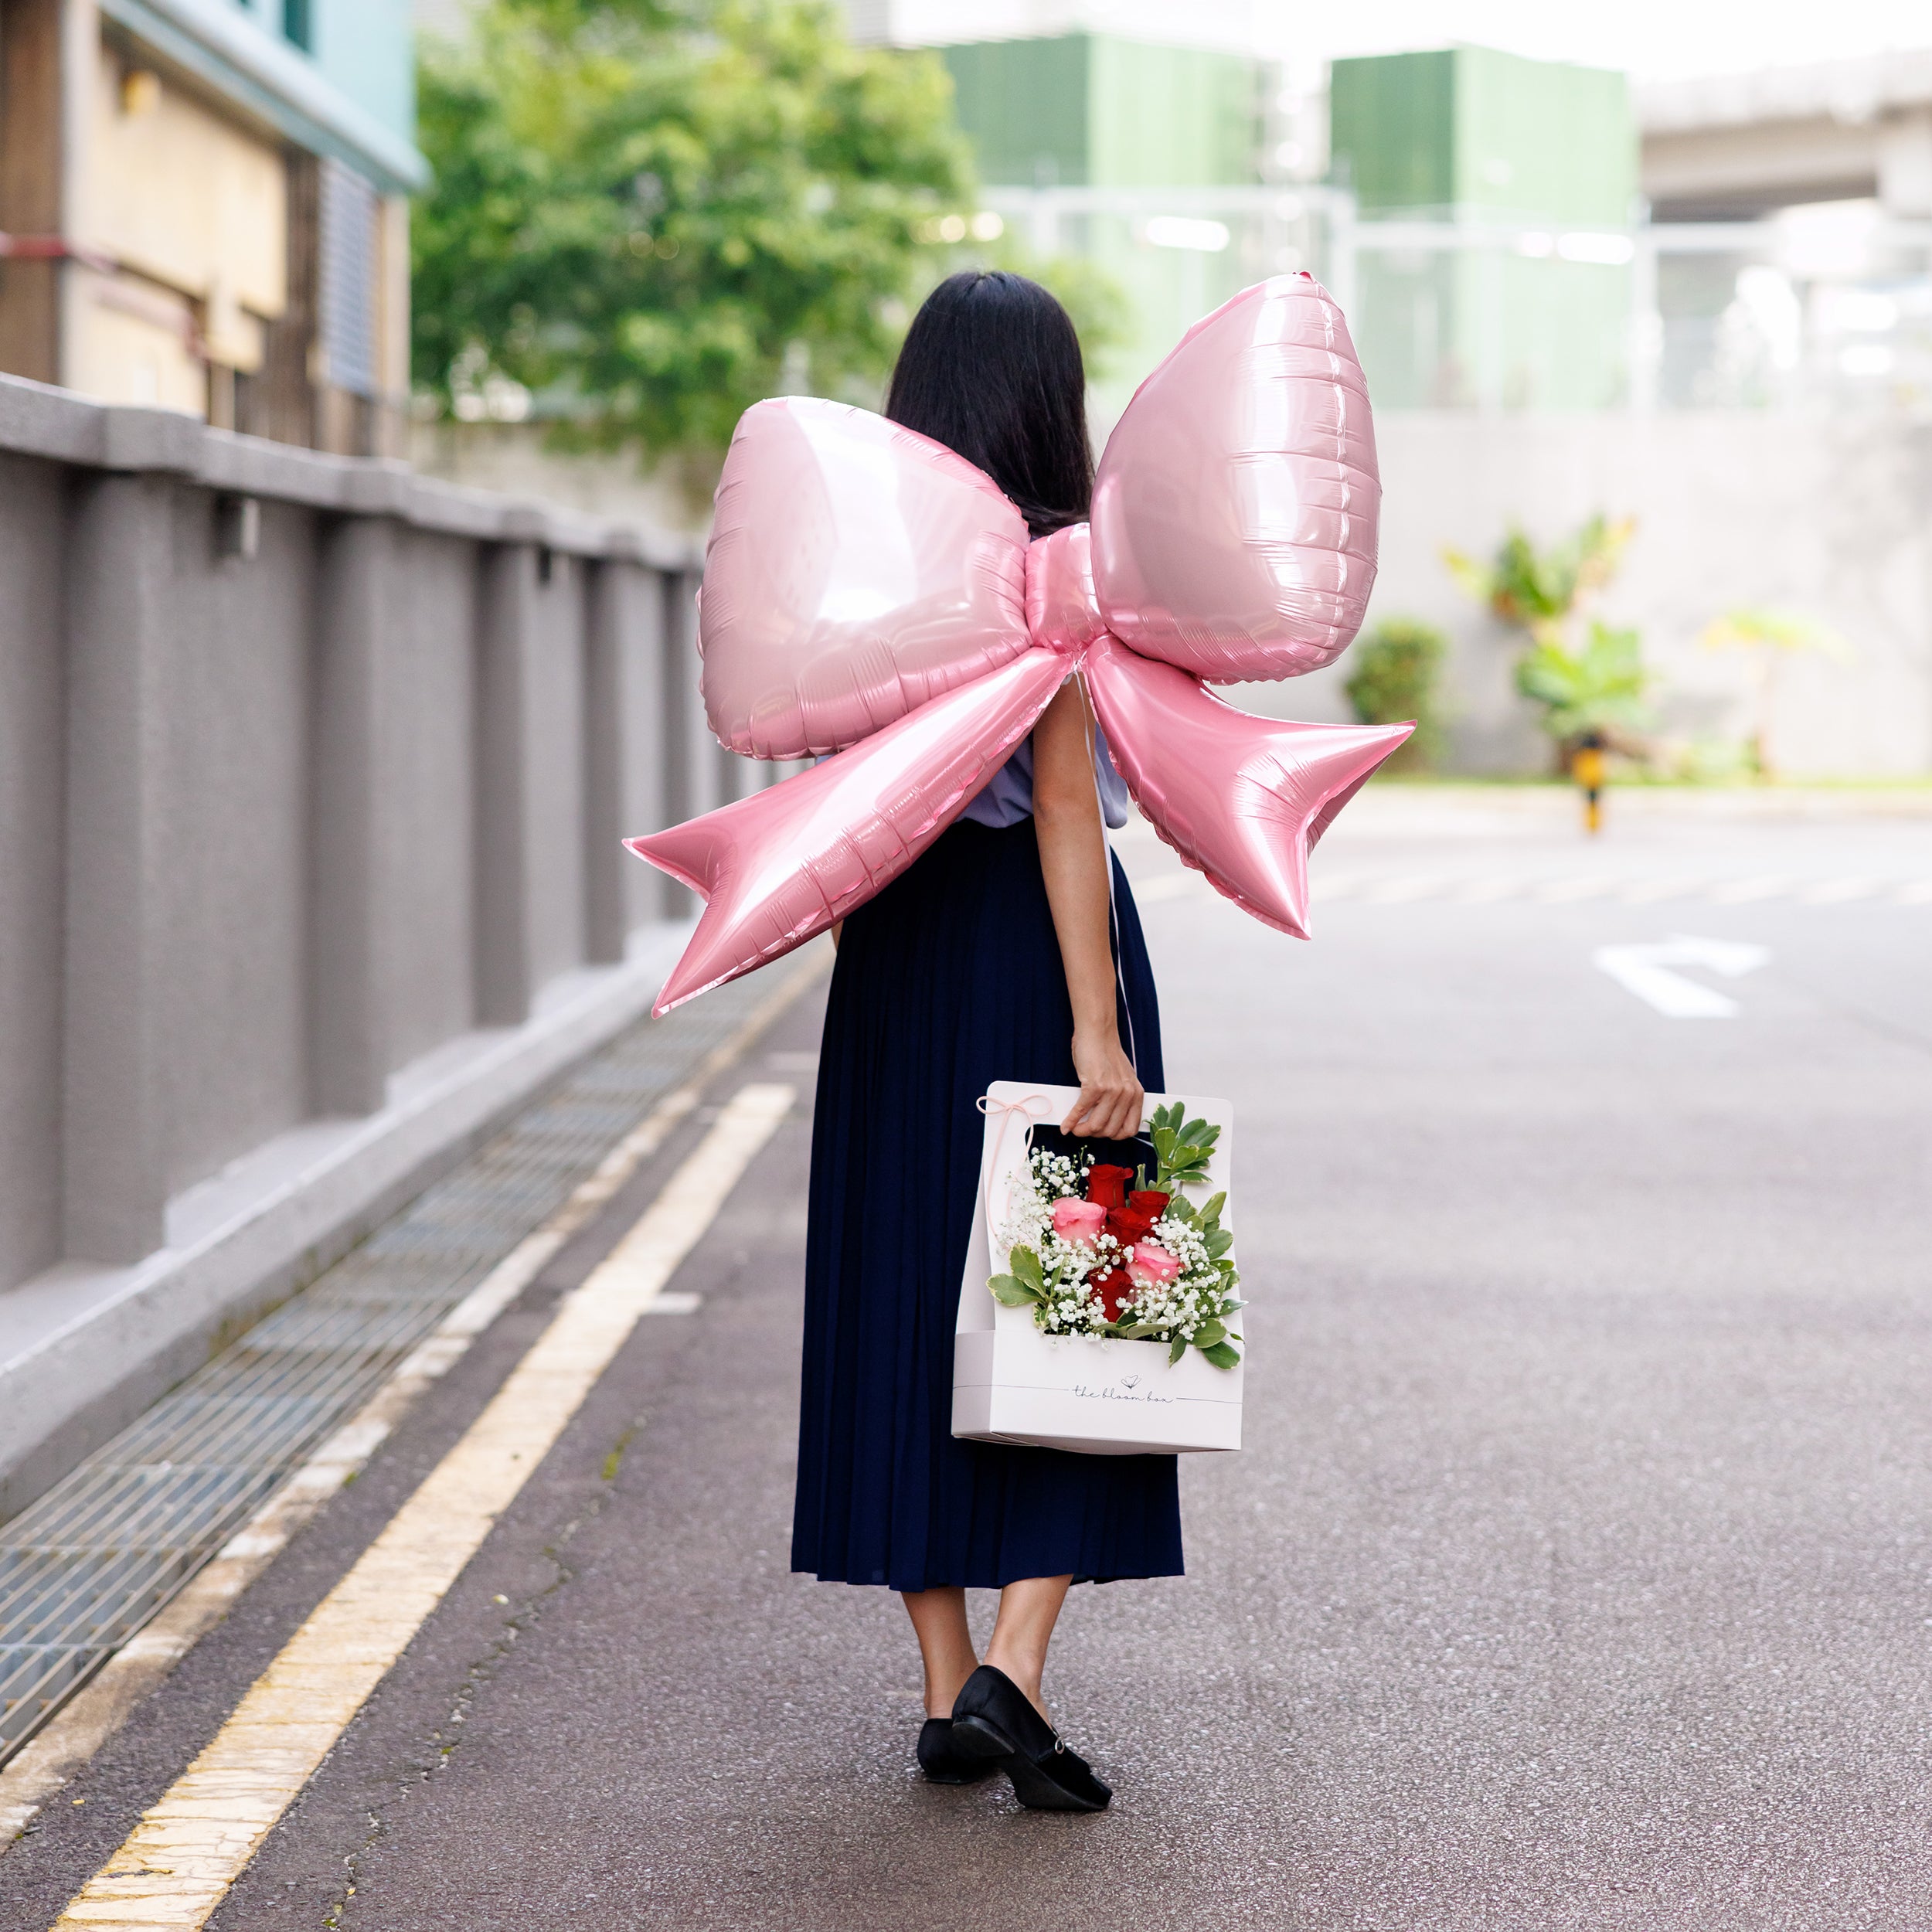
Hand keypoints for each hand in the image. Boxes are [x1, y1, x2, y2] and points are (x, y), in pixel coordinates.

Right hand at [1063, 1025, 1143, 1141]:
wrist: (1097, 1033)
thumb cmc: (1106, 1054)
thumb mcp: (1123, 1078)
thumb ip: (1121, 1098)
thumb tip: (1108, 1119)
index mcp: (1136, 1094)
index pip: (1130, 1129)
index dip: (1114, 1136)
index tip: (1103, 1133)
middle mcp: (1127, 1095)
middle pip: (1110, 1130)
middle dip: (1095, 1134)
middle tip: (1084, 1130)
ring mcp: (1111, 1091)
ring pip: (1096, 1126)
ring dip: (1082, 1131)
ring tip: (1075, 1129)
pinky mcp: (1094, 1086)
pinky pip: (1080, 1111)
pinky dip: (1071, 1121)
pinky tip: (1065, 1125)